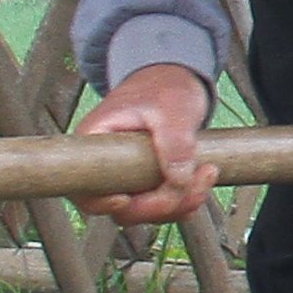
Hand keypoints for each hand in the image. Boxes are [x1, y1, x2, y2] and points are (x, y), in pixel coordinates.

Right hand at [75, 61, 215, 225]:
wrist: (176, 82)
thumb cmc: (165, 87)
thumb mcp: (172, 106)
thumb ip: (175, 140)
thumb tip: (178, 180)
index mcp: (96, 141)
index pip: (83, 187)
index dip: (100, 202)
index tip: (125, 198)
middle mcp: (106, 165)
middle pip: (121, 208)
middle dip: (159, 205)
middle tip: (194, 181)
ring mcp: (127, 177)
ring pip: (145, 211)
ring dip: (180, 203)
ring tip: (208, 172)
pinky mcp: (147, 184)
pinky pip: (162, 206)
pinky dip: (186, 200)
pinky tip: (205, 176)